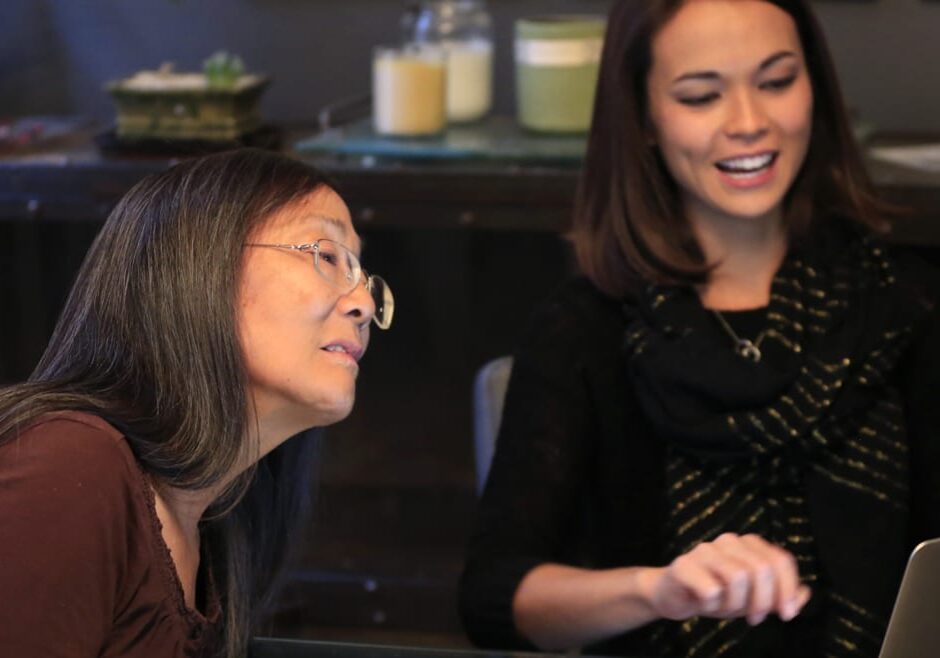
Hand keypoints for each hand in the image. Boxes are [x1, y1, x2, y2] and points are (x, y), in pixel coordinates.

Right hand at [638, 533, 810, 624]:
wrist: (673, 596)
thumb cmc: (716, 594)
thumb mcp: (753, 598)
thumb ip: (780, 595)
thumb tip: (805, 593)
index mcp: (747, 544)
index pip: (781, 560)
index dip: (788, 590)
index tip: (785, 614)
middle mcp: (728, 541)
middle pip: (762, 570)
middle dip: (763, 601)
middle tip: (754, 618)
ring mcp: (704, 551)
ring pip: (738, 577)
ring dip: (735, 603)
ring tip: (725, 607)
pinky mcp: (683, 566)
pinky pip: (711, 590)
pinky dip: (712, 605)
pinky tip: (704, 604)